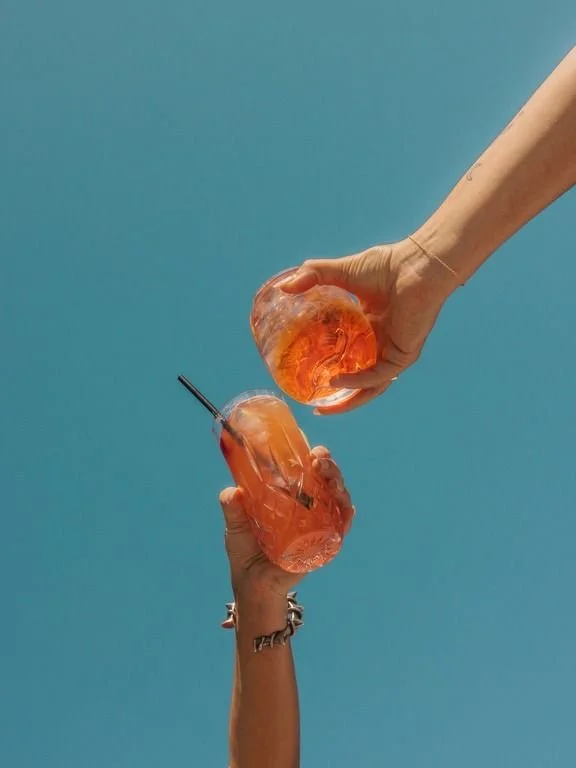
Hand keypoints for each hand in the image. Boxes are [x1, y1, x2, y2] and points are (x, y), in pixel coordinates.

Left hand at [219, 446, 353, 624]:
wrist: (253, 586)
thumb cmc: (246, 553)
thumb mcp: (237, 525)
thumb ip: (232, 507)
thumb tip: (231, 492)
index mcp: (290, 499)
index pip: (307, 472)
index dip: (313, 457)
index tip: (310, 447)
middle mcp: (309, 509)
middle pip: (327, 481)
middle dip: (329, 466)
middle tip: (319, 458)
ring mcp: (319, 526)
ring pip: (338, 499)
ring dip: (338, 484)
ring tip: (329, 475)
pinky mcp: (324, 545)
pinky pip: (341, 527)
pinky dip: (346, 515)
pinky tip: (346, 506)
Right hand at [280, 238, 455, 413]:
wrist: (415, 267)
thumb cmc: (386, 265)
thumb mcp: (341, 272)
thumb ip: (313, 275)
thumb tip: (283, 287)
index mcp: (370, 328)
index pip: (350, 357)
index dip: (331, 368)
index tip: (308, 375)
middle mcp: (382, 344)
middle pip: (359, 381)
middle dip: (338, 399)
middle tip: (315, 406)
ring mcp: (393, 352)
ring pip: (370, 388)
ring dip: (348, 401)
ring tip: (324, 407)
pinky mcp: (403, 356)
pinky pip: (378, 377)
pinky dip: (357, 382)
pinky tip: (338, 383)